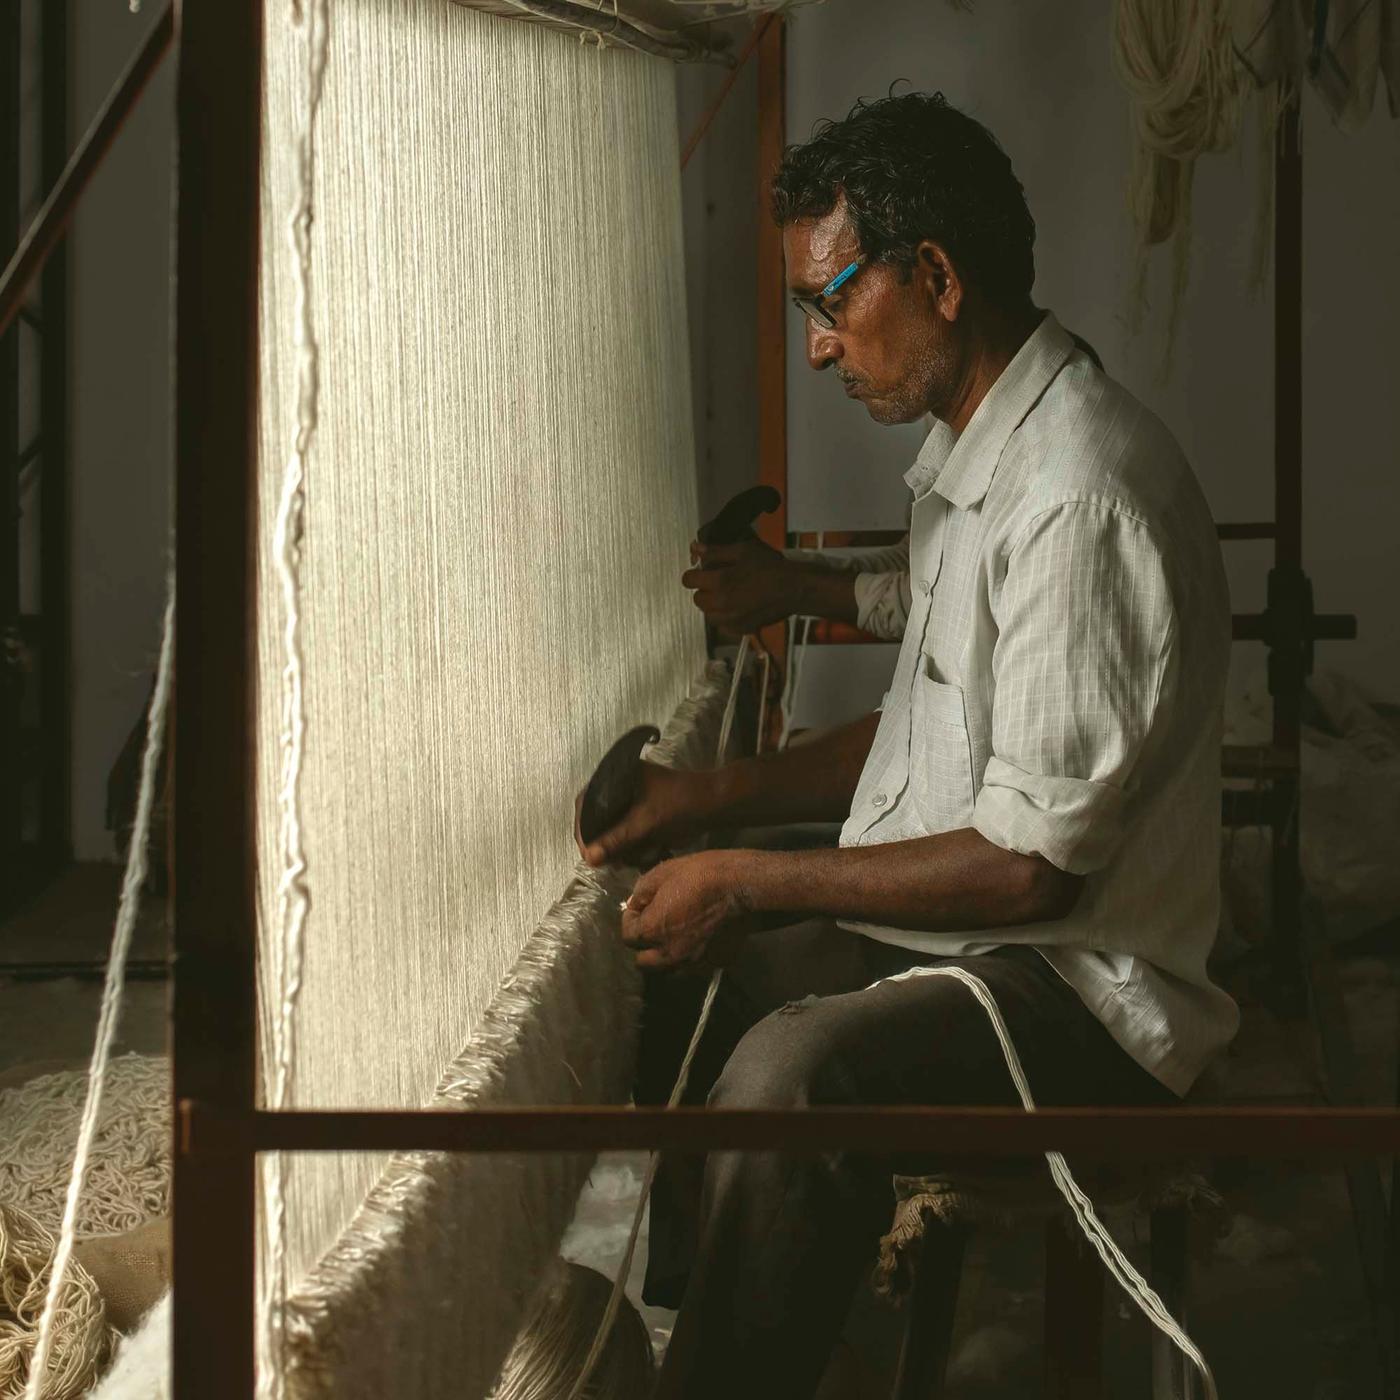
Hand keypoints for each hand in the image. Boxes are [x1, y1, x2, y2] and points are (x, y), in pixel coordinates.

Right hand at [573, 762, 717, 867]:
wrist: (714, 806)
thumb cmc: (680, 804)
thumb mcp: (645, 822)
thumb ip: (616, 839)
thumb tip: (589, 858)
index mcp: (616, 777)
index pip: (585, 803)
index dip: (583, 829)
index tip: (588, 852)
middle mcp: (619, 788)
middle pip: (598, 821)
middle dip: (609, 843)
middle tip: (617, 860)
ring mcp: (631, 804)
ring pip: (613, 833)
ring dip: (624, 848)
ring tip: (642, 853)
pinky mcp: (643, 817)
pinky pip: (628, 837)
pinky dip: (636, 848)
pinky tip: (652, 851)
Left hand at [620, 851, 753, 969]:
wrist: (741, 884)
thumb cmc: (699, 874)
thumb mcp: (661, 873)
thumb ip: (641, 893)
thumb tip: (636, 904)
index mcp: (652, 932)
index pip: (627, 936)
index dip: (632, 919)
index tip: (642, 907)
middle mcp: (669, 955)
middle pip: (644, 962)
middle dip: (645, 945)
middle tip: (656, 926)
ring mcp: (694, 963)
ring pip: (669, 970)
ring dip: (667, 957)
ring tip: (676, 938)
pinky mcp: (716, 964)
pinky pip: (696, 967)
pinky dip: (693, 958)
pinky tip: (699, 940)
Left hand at [681, 539, 799, 633]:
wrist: (794, 589)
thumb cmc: (771, 567)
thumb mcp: (743, 550)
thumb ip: (716, 551)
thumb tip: (695, 548)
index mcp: (720, 582)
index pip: (689, 581)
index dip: (693, 573)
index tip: (702, 571)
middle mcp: (722, 604)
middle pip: (697, 599)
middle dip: (704, 589)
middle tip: (718, 581)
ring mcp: (731, 620)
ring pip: (709, 614)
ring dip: (713, 605)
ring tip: (728, 595)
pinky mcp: (742, 629)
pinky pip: (723, 626)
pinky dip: (726, 618)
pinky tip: (738, 607)